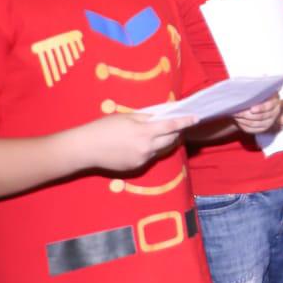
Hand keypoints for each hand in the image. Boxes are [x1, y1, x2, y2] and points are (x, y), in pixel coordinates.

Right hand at [78, 112, 193, 171]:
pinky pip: (150, 157)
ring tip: (165, 134)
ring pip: (162, 150)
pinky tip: (146, 144)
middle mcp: (147, 148)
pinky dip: (152, 150)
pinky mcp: (136, 168)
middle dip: (178, 132)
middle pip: (171, 140)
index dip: (186, 121)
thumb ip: (146, 117)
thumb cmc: (104, 128)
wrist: (85, 149)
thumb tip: (162, 115)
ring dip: (166, 142)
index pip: (172, 126)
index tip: (196, 118)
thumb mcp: (127, 116)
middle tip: (181, 125)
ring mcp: (142, 159)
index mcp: (145, 132)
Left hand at [234, 95, 282, 134]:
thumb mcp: (257, 90)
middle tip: (236, 112)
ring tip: (235, 115)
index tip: (252, 109)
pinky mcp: (263, 128)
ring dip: (244, 120)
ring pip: (256, 124)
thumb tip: (245, 92)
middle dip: (247, 115)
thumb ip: (254, 91)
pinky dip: (244, 125)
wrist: (255, 102)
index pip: (269, 106)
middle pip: (261, 117)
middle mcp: (275, 112)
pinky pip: (253, 130)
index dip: (261, 108)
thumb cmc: (255, 94)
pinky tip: (238, 120)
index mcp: (275, 100)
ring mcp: (270, 121)